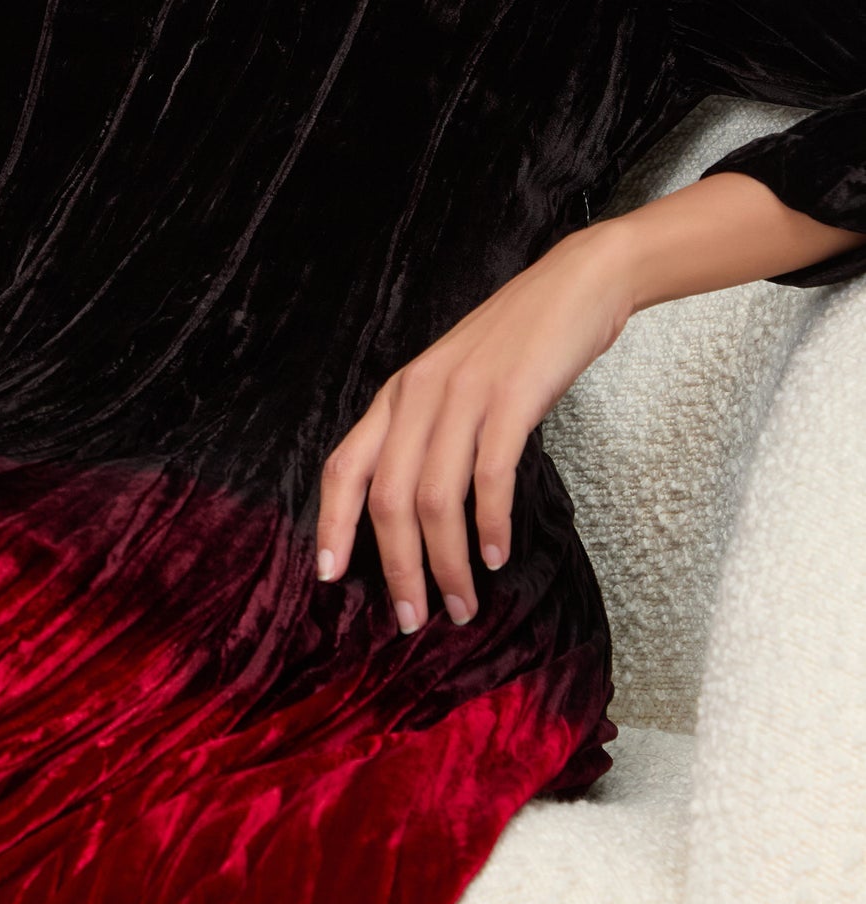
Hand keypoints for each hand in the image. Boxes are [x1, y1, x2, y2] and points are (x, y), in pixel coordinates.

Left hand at [314, 223, 634, 632]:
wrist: (575, 284)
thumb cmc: (515, 345)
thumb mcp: (452, 384)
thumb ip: (428, 434)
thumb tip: (413, 511)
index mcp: (397, 396)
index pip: (343, 466)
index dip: (330, 525)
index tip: (328, 578)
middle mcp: (417, 395)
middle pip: (387, 498)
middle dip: (396, 568)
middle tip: (412, 618)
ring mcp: (463, 394)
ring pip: (435, 497)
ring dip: (447, 562)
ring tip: (462, 604)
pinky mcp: (511, 397)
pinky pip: (489, 474)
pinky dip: (491, 524)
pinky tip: (498, 556)